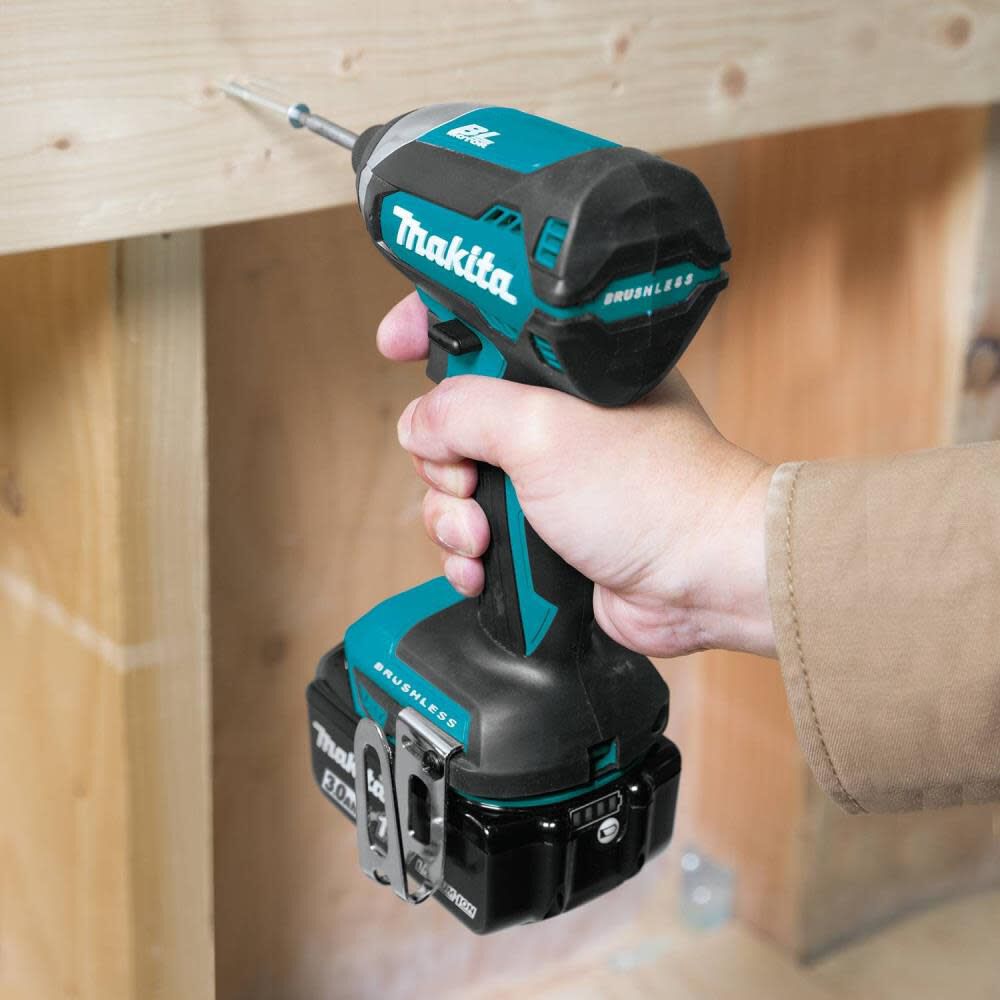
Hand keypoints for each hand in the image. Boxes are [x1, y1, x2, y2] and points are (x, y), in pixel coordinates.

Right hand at [378, 292, 776, 658]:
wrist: (699, 579)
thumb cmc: (654, 493)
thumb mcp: (544, 430)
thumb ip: (464, 410)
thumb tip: (419, 421)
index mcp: (560, 371)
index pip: (478, 325)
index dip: (429, 328)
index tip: (394, 344)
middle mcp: (552, 419)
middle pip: (449, 419)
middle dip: (440, 460)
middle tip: (467, 480)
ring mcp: (545, 477)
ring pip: (454, 485)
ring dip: (451, 518)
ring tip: (483, 538)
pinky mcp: (541, 530)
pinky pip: (473, 534)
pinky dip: (466, 555)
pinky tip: (481, 569)